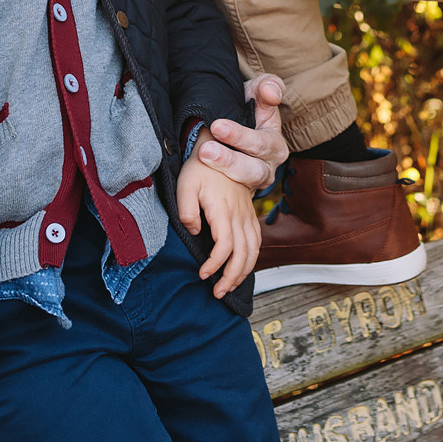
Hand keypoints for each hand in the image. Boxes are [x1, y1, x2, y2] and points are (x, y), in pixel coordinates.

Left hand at [175, 156, 262, 294]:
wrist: (219, 148)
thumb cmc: (199, 167)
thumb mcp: (184, 185)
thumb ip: (187, 210)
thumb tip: (194, 231)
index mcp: (224, 209)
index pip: (225, 246)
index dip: (216, 265)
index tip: (203, 274)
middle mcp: (239, 214)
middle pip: (243, 253)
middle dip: (232, 277)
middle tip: (218, 293)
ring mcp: (247, 214)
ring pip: (254, 249)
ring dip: (244, 271)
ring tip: (230, 287)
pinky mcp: (248, 213)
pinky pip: (257, 240)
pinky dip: (252, 258)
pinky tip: (242, 268)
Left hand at [192, 75, 288, 189]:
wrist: (238, 122)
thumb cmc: (252, 106)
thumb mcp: (261, 91)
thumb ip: (269, 87)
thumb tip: (271, 92)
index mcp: (275, 145)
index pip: (261, 143)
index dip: (240, 136)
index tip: (217, 126)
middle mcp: (267, 168)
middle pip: (252, 169)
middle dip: (228, 159)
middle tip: (205, 149)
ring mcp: (252, 183)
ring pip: (241, 183)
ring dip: (220, 171)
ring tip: (202, 157)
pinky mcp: (237, 193)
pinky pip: (229, 195)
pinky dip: (215, 188)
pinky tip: (198, 178)